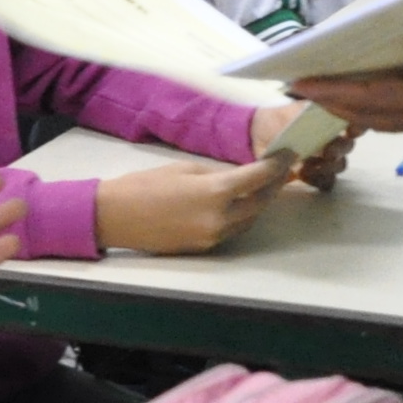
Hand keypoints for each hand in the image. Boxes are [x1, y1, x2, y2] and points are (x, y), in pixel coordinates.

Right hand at [96, 153, 296, 253]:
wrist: (114, 217)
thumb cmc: (144, 186)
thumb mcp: (184, 170)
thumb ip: (217, 175)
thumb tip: (240, 176)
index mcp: (215, 192)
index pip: (259, 177)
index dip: (277, 165)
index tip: (287, 155)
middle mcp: (220, 218)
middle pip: (261, 201)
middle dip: (272, 185)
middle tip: (280, 171)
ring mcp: (214, 236)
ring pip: (250, 218)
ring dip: (257, 203)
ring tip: (260, 186)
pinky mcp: (205, 247)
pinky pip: (233, 230)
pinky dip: (240, 216)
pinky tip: (237, 204)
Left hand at [249, 105, 356, 190]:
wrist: (257, 137)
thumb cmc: (278, 120)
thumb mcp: (294, 111)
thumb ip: (312, 112)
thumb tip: (328, 112)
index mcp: (331, 119)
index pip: (354, 122)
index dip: (357, 127)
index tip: (351, 132)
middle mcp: (334, 138)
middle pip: (347, 146)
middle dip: (339, 150)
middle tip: (327, 152)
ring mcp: (326, 158)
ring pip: (339, 165)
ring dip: (327, 166)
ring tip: (307, 165)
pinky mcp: (316, 174)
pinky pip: (327, 181)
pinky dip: (318, 180)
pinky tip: (303, 174)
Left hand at [289, 30, 402, 134]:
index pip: (371, 97)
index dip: (332, 90)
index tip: (295, 81)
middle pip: (370, 111)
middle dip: (331, 100)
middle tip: (294, 85)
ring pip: (385, 112)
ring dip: (352, 102)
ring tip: (322, 86)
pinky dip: (378, 98)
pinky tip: (373, 85)